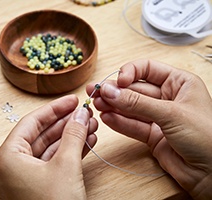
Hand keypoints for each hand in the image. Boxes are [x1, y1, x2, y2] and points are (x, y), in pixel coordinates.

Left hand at [0, 95, 97, 199]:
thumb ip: (73, 134)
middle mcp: (10, 167)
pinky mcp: (35, 187)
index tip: (72, 100)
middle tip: (83, 112)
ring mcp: (22, 178)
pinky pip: (51, 163)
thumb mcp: (66, 165)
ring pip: (48, 149)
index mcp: (6, 158)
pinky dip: (68, 152)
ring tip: (90, 125)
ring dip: (70, 137)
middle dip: (66, 123)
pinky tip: (86, 141)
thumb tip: (80, 113)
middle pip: (41, 135)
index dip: (54, 109)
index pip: (31, 123)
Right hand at [87, 59, 211, 198]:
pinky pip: (132, 126)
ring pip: (131, 108)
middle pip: (135, 90)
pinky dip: (119, 122)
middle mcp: (168, 98)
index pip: (147, 69)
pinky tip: (106, 118)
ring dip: (113, 106)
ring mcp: (159, 117)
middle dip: (115, 91)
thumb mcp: (171, 113)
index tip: (118, 81)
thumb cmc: (207, 137)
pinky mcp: (152, 135)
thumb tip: (111, 91)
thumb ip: (138, 103)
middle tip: (96, 91)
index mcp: (179, 83)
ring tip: (96, 104)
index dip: (130, 72)